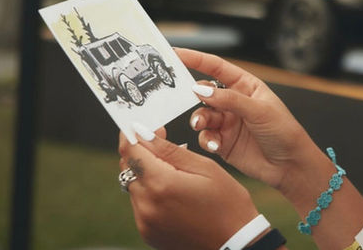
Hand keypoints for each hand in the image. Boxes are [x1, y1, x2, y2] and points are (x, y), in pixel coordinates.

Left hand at [118, 128, 259, 249]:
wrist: (234, 242)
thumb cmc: (227, 202)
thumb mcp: (204, 167)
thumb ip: (169, 150)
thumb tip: (144, 133)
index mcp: (161, 184)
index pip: (131, 151)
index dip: (131, 134)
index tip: (137, 125)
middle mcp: (146, 205)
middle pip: (128, 168)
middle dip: (140, 152)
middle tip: (162, 141)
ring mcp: (145, 222)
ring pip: (132, 186)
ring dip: (146, 173)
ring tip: (173, 170)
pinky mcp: (148, 233)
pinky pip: (140, 204)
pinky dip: (150, 192)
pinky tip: (172, 190)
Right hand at [178, 48, 324, 191]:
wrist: (290, 165)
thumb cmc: (283, 131)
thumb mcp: (259, 110)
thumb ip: (229, 99)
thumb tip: (201, 89)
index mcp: (245, 85)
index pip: (217, 67)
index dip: (196, 58)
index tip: (175, 53)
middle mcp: (233, 101)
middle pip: (204, 92)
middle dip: (192, 95)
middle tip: (182, 97)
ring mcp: (227, 122)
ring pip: (202, 115)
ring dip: (199, 119)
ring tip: (201, 125)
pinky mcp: (222, 142)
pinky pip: (206, 137)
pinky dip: (207, 139)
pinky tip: (216, 145)